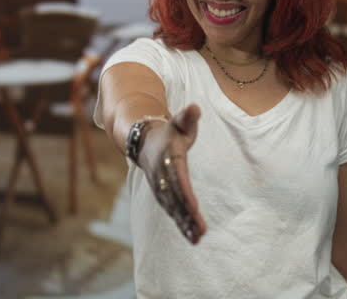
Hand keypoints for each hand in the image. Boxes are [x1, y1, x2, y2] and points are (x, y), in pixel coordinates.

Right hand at [139, 104, 207, 243]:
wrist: (145, 141)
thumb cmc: (170, 132)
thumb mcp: (178, 122)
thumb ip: (187, 117)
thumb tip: (195, 107)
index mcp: (169, 158)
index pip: (179, 178)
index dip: (186, 194)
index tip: (195, 208)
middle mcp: (163, 176)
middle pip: (176, 198)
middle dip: (187, 215)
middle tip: (201, 231)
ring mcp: (161, 187)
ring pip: (173, 208)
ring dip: (184, 224)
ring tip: (197, 239)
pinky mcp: (163, 194)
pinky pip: (173, 210)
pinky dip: (182, 223)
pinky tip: (193, 237)